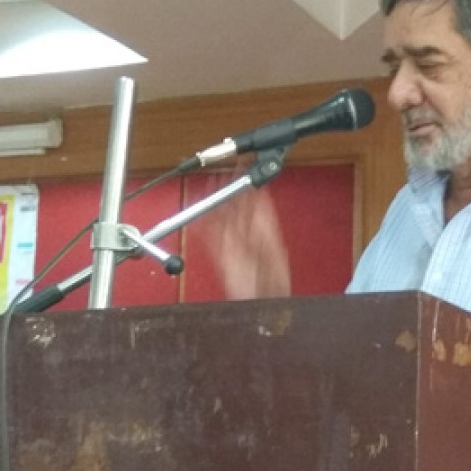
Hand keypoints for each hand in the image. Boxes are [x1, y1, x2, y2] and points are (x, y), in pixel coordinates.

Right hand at [199, 177, 290, 299]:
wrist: (263, 303)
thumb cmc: (273, 282)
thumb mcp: (274, 249)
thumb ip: (264, 222)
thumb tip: (258, 195)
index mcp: (265, 229)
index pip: (254, 199)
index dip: (246, 183)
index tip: (239, 166)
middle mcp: (249, 234)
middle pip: (235, 206)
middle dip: (225, 190)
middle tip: (216, 176)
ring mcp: (235, 245)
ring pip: (221, 218)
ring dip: (211, 204)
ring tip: (202, 190)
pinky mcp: (223, 257)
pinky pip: (211, 237)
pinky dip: (202, 227)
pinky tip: (196, 217)